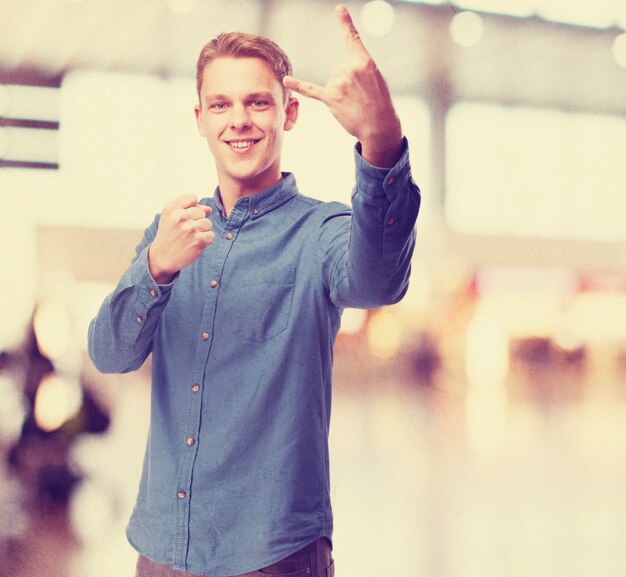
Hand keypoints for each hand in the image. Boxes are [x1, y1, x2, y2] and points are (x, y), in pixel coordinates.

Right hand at [148, 194, 214, 283]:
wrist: (161, 257)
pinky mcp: (198, 240)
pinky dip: (205, 240)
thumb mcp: (171, 217)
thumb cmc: (169, 235)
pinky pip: (211, 235)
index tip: (184, 217)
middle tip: (186, 231)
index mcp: (172, 209)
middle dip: (197, 221)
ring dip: (202, 231)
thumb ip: (189, 208)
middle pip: (202, 212)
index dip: (192, 207)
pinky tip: (195, 244)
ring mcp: (190, 229)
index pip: (192, 197)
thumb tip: (209, 209)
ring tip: (191, 237)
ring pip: (208, 223)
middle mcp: (180, 217)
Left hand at [283, 4, 402, 167]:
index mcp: (365, 63)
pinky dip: (298, 85)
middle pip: (337, 70)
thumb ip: (358, 72)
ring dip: (339, 94)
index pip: (353, 39)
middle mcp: (351, 70)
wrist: (380, 126)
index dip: (346, 23)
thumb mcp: (375, 81)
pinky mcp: (331, 99)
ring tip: (353, 104)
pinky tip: (287, 80)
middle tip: (359, 98)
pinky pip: (311, 90)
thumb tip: (336, 78)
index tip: (339, 8)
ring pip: (331, 83)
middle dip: (346, 84)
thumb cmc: (379, 104)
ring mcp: (340, 84)